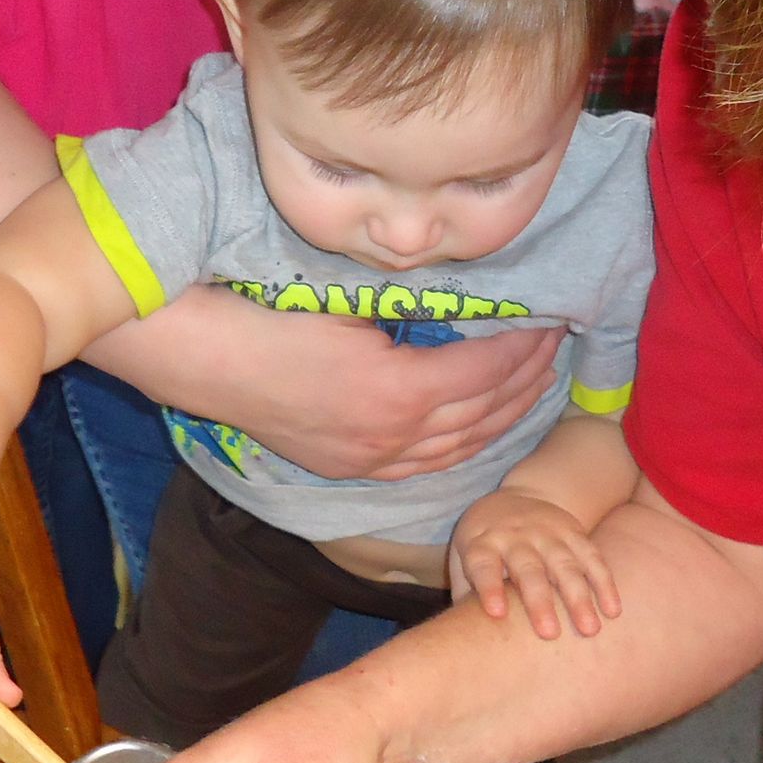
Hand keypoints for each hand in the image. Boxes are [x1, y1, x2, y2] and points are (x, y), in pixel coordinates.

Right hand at [99, 289, 561, 480]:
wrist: (203, 356)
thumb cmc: (271, 309)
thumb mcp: (350, 297)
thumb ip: (408, 309)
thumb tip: (458, 300)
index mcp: (398, 389)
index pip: (487, 369)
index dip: (525, 347)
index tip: (553, 320)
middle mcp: (392, 434)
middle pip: (484, 412)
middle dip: (528, 381)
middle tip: (558, 349)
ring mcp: (370, 456)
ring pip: (460, 446)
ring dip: (504, 417)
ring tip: (534, 388)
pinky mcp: (349, 465)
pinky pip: (424, 465)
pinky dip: (463, 447)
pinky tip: (480, 428)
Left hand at [450, 492, 622, 637]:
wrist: (517, 498)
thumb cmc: (484, 543)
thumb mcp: (464, 558)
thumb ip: (465, 593)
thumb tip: (463, 639)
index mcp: (482, 543)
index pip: (484, 565)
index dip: (490, 587)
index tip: (497, 613)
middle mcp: (515, 536)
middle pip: (528, 568)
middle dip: (540, 601)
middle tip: (549, 635)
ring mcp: (547, 533)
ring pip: (565, 564)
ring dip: (578, 597)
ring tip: (589, 630)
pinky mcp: (574, 532)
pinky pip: (593, 557)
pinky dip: (604, 583)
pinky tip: (613, 611)